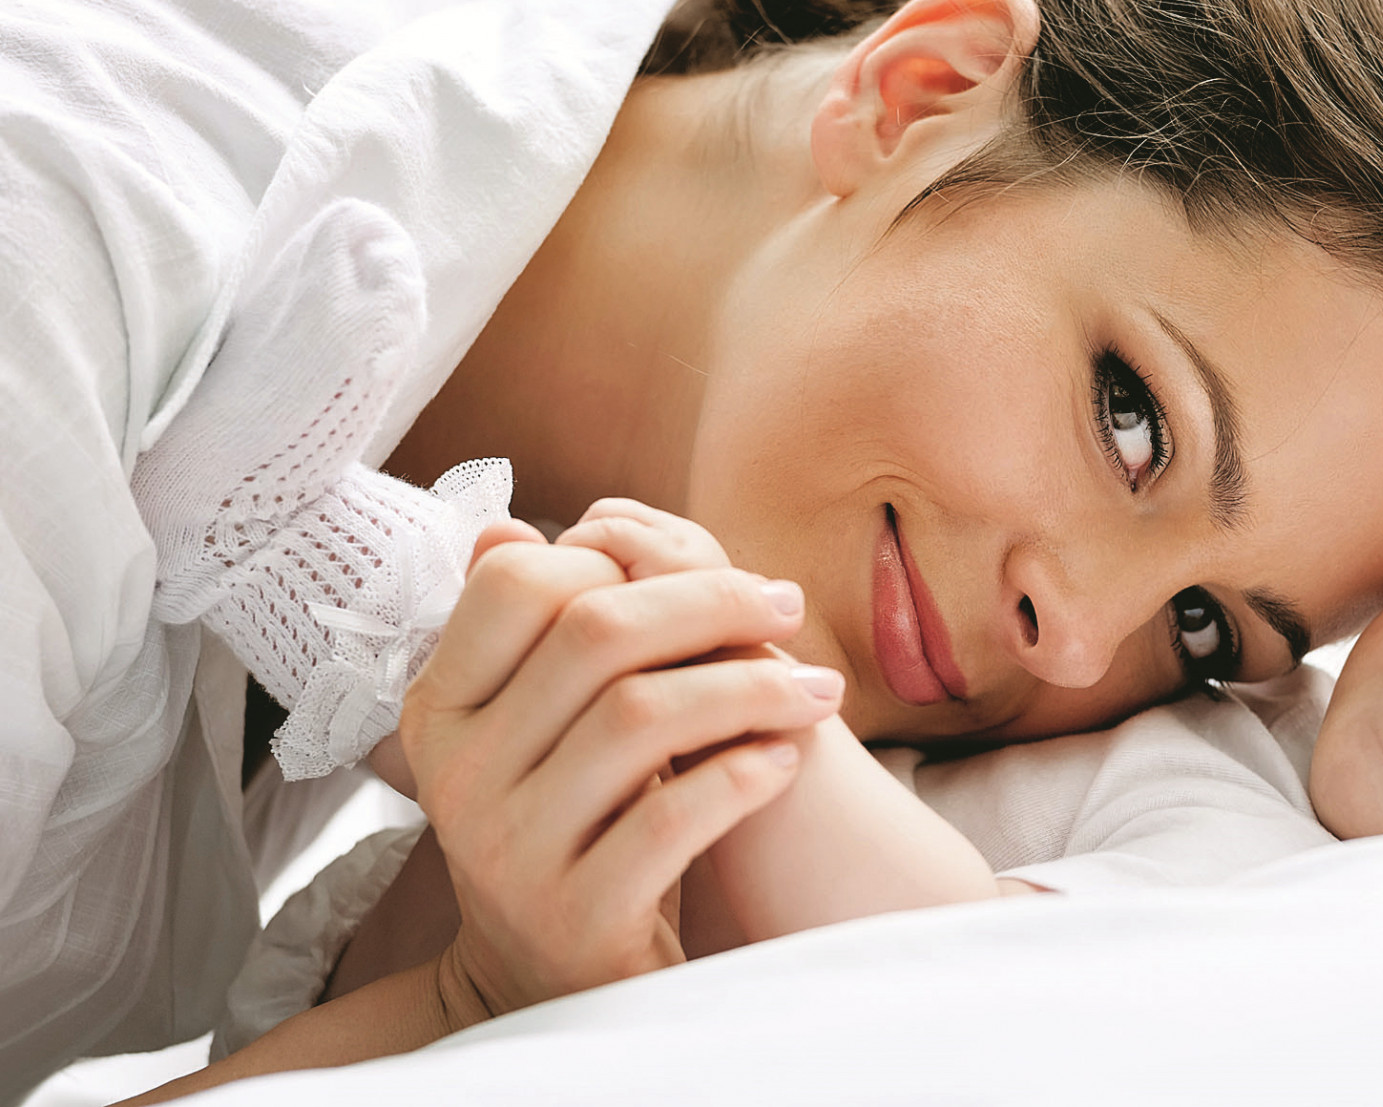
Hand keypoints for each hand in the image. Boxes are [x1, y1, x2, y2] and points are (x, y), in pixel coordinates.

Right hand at [398, 505, 839, 1020]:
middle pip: (596, 633)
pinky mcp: (576, 916)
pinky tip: (783, 759)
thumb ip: (532, 637)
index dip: (627, 562)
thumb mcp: (534, 729)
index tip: (711, 573)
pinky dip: (744, 775)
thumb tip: (504, 526)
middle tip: (787, 604)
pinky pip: (673, 818)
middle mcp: (460, 774)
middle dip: (713, 603)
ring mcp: (511, 850)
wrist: (550, 979)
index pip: (519, 583)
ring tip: (816, 688)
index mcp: (442, 709)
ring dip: (752, 685)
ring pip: (643, 715)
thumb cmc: (569, 820)